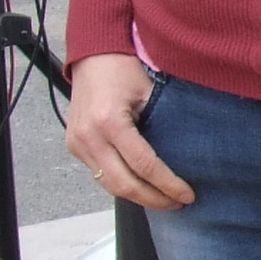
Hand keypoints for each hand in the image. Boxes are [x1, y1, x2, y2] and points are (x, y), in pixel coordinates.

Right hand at [64, 53, 194, 209]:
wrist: (92, 55)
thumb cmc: (122, 69)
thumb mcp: (150, 93)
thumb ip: (163, 125)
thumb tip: (185, 158)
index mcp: (110, 122)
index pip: (144, 166)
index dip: (168, 185)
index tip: (187, 195)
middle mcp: (89, 136)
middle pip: (124, 185)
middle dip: (154, 199)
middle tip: (177, 203)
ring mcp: (77, 143)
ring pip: (109, 185)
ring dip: (138, 197)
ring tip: (163, 199)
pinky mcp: (73, 146)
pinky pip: (99, 175)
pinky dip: (122, 184)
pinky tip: (142, 187)